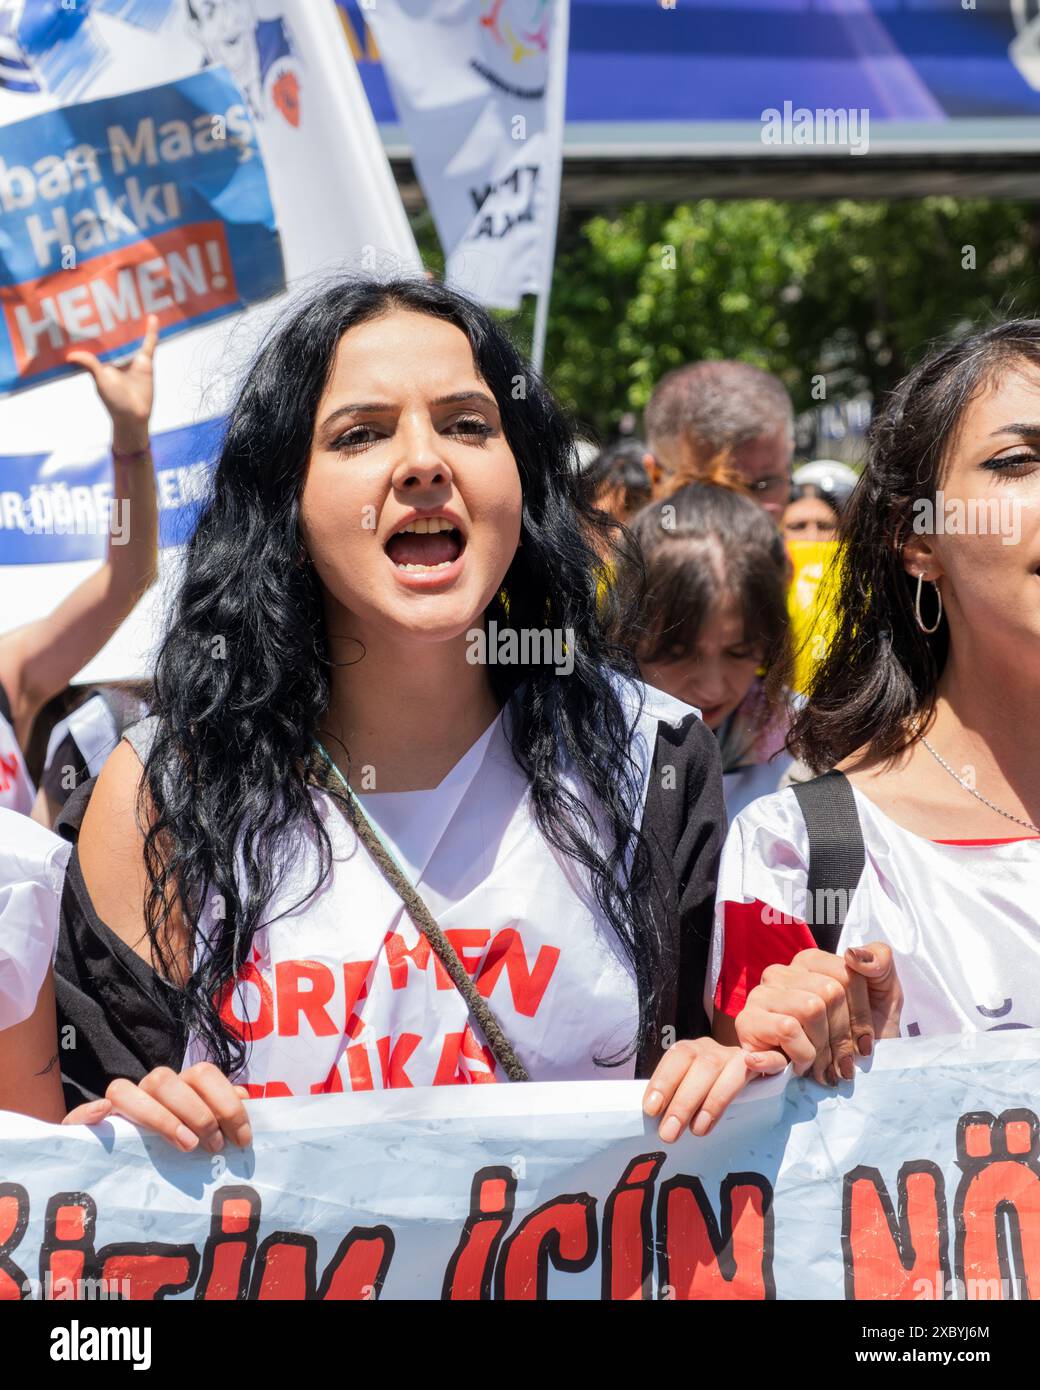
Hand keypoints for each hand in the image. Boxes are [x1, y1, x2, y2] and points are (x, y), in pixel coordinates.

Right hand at [63, 1062, 252, 1153]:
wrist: (125, 1167)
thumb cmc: (181, 1146)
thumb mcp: (206, 1130)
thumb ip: (223, 1111)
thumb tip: (245, 1097)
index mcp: (179, 1085)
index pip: (203, 1074)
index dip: (227, 1103)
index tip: (242, 1139)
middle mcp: (148, 1088)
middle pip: (165, 1079)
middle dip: (197, 1112)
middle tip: (214, 1146)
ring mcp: (119, 1105)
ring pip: (126, 1089)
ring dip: (158, 1116)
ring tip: (187, 1146)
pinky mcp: (88, 1126)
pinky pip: (80, 1113)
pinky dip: (88, 1112)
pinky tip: (103, 1115)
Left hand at [67, 313, 158, 453]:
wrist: (134, 416)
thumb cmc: (114, 401)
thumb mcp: (100, 381)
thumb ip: (90, 366)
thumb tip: (71, 356)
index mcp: (102, 359)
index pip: (96, 339)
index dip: (92, 326)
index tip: (87, 308)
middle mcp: (115, 356)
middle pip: (114, 334)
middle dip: (112, 319)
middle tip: (111, 297)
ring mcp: (130, 357)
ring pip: (131, 335)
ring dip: (131, 322)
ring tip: (131, 301)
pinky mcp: (145, 361)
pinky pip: (149, 344)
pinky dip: (151, 332)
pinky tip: (152, 317)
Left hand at [642, 1036, 786, 1141]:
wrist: (745, 1071)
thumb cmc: (704, 1090)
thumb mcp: (685, 1091)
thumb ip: (673, 1100)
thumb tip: (656, 1122)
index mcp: (690, 1051)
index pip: (676, 1057)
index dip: (663, 1081)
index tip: (651, 1109)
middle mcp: (712, 1051)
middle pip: (700, 1066)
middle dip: (683, 1101)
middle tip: (669, 1133)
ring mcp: (737, 1058)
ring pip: (726, 1069)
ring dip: (711, 1102)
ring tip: (697, 1131)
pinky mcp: (762, 1066)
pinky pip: (768, 1060)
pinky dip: (763, 1062)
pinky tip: (753, 1069)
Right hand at [736, 942, 902, 1087]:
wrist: (828, 1090)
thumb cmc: (856, 1038)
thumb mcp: (883, 995)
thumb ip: (879, 959)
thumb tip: (852, 954)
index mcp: (810, 961)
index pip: (846, 975)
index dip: (862, 1015)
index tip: (865, 1043)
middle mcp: (781, 972)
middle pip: (829, 993)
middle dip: (843, 1037)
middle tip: (843, 1062)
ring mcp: (760, 995)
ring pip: (810, 1008)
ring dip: (824, 1050)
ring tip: (822, 1066)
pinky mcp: (747, 1021)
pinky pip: (787, 1028)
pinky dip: (802, 1055)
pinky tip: (798, 1066)